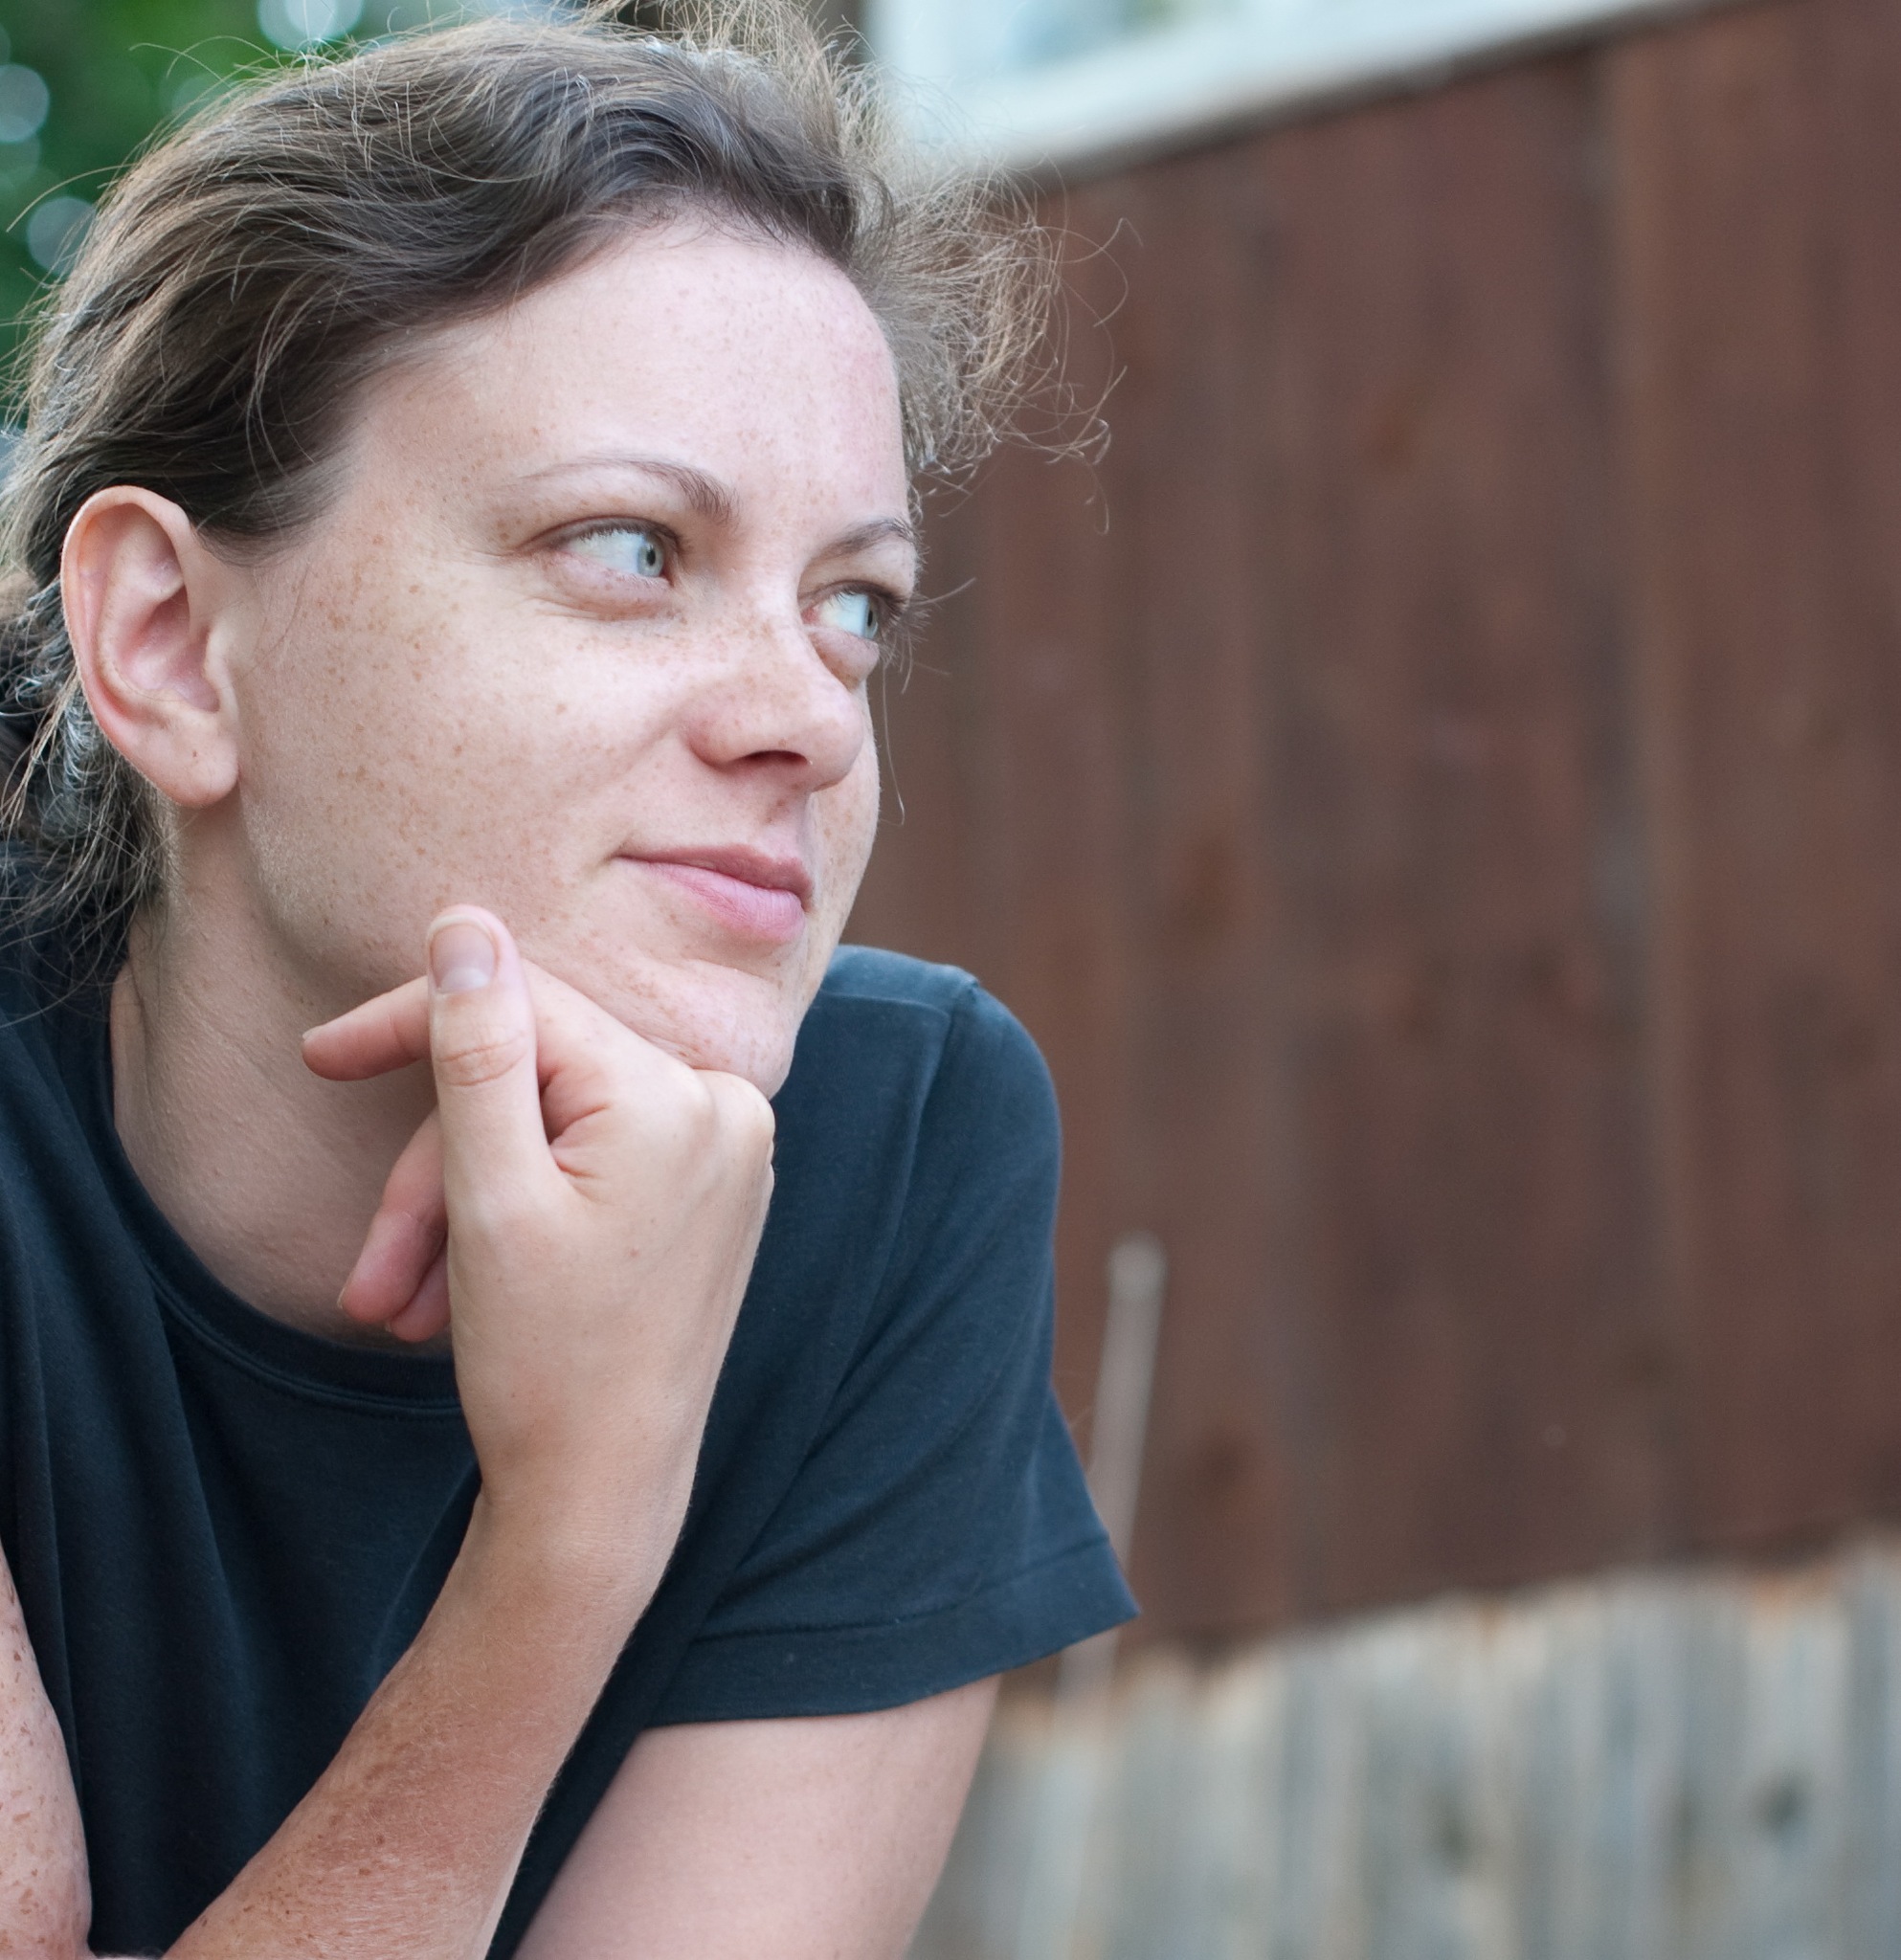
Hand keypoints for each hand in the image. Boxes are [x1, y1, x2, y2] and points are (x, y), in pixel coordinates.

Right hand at [302, 909, 775, 1563]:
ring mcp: (726, 1155)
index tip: (318, 1058)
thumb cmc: (547, 1366)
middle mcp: (726, 1109)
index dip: (412, 1026)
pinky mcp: (709, 1196)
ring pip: (550, 1135)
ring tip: (400, 1311)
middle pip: (533, 1085)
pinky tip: (462, 1300)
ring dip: (459, 1214)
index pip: (529, 1009)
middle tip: (370, 1279)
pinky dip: (515, 1220)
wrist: (606, 1502)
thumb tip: (465, 925)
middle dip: (434, 1176)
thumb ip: (477, 1049)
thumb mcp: (489, 1197)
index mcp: (683, 1096)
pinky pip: (590, 1168)